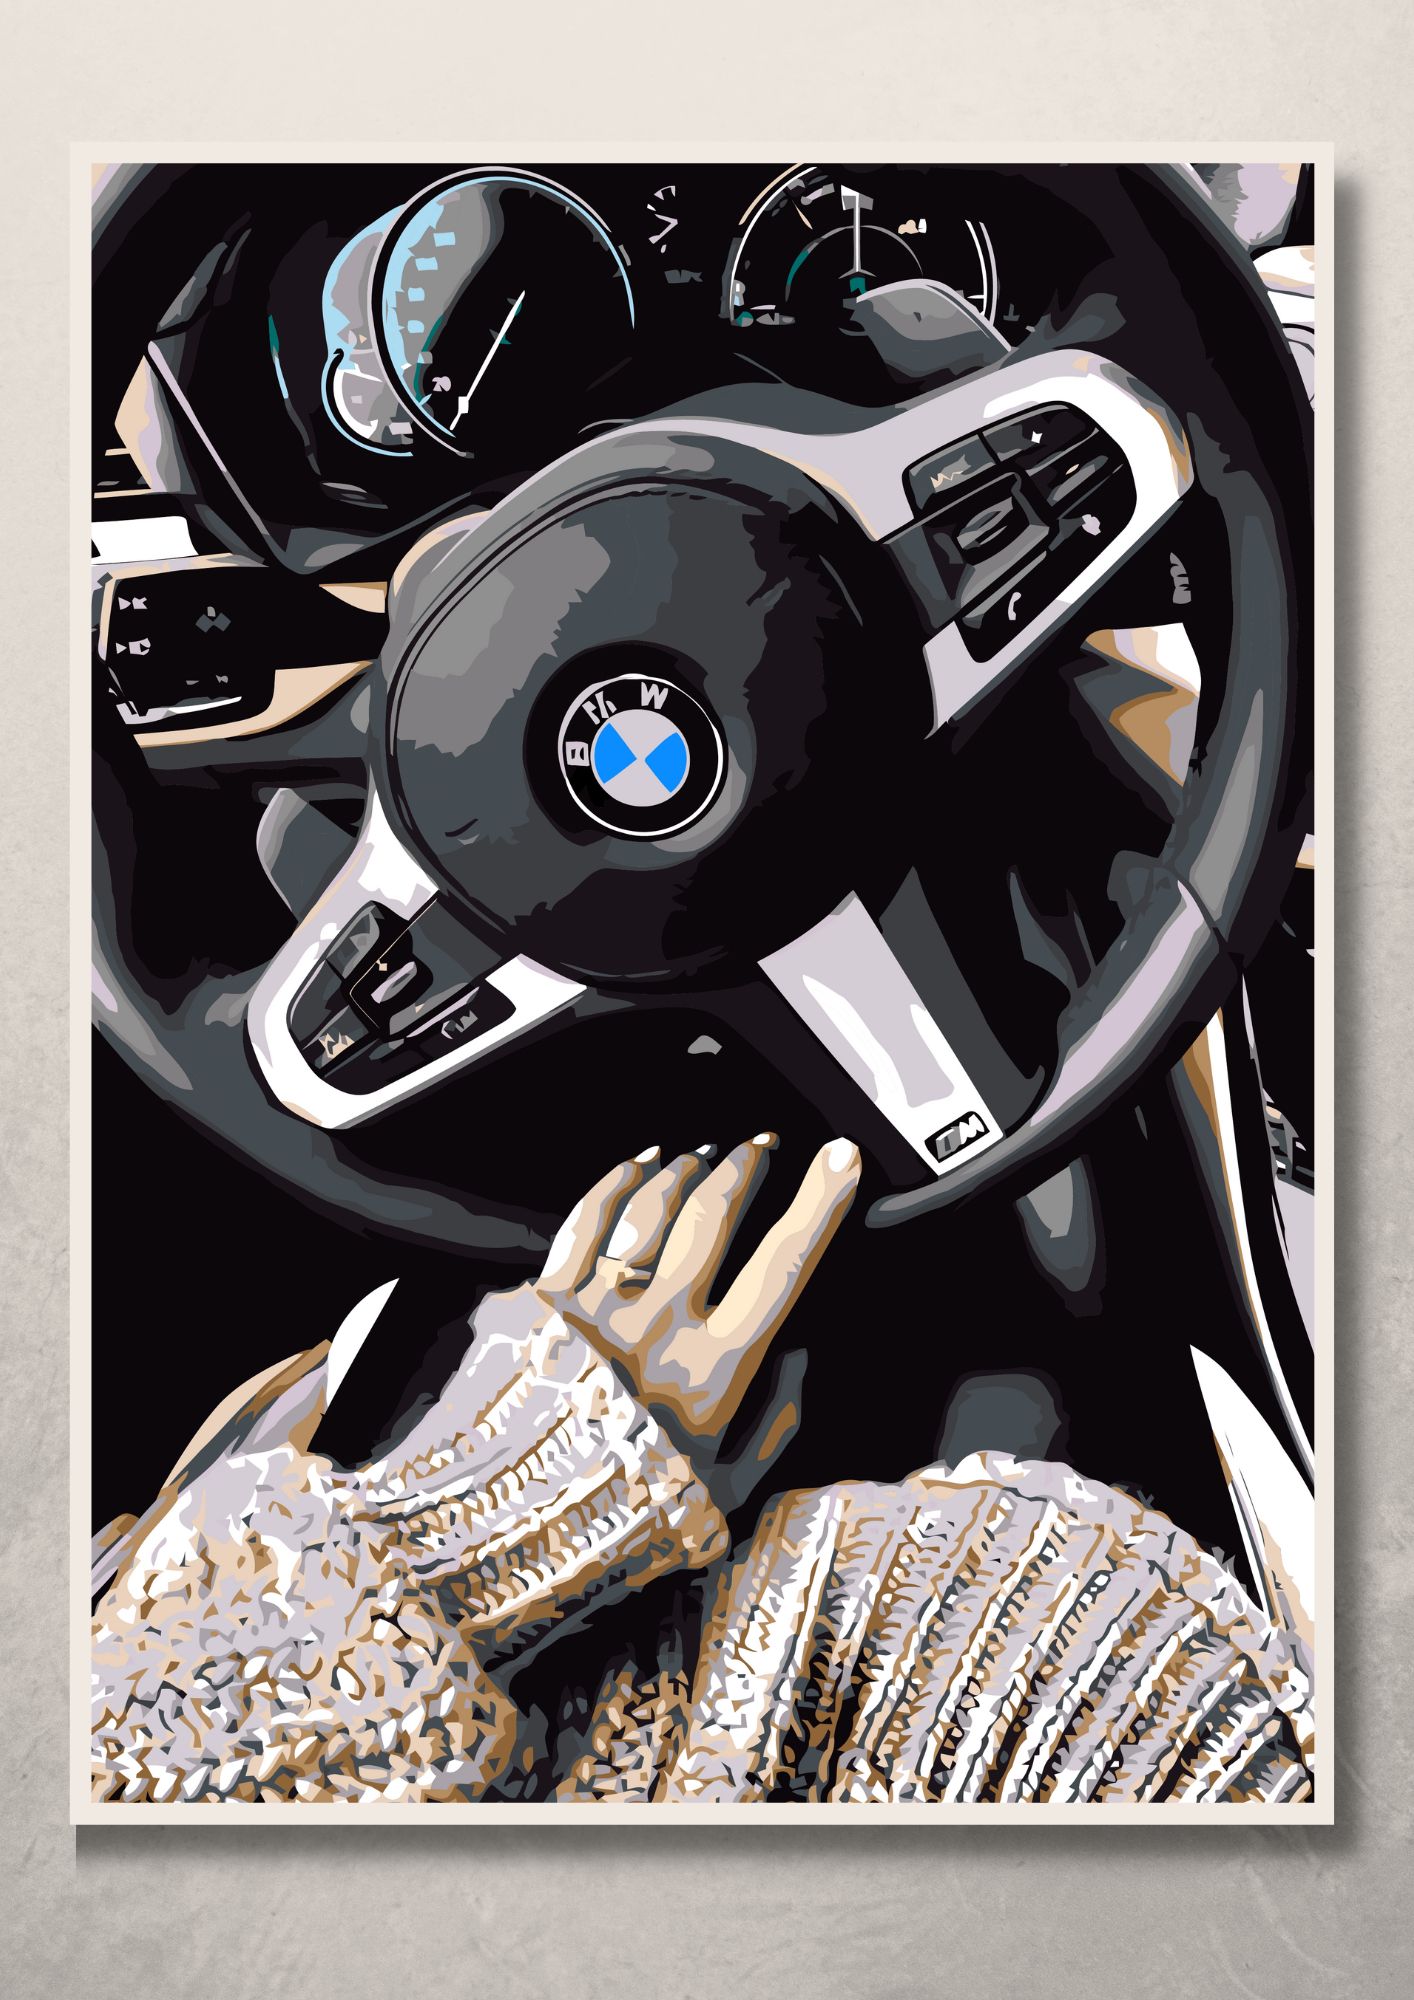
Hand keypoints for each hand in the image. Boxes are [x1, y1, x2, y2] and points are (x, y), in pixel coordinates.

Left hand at [514, 1132, 861, 1494]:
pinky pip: (588, 1217)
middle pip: (715, 1214)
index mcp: (714, 1369)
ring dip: (688, 1169)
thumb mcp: (725, 1491)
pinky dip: (620, 1181)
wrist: (513, 1522)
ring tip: (706, 1155)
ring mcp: (598, 1305)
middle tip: (764, 1146)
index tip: (841, 1159)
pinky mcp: (545, 1298)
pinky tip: (639, 1165)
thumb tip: (800, 1359)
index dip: (819, 1204)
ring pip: (654, 1206)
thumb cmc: (625, 1511)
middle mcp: (659, 1325)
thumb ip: (777, 1423)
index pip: (783, 1265)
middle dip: (749, 1166)